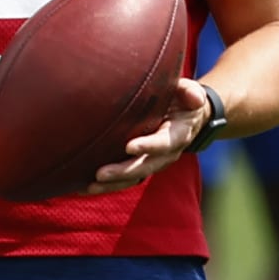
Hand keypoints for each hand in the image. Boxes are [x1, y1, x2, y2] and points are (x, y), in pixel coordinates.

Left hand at [87, 78, 206, 194]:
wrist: (189, 118)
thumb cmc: (182, 99)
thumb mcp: (189, 92)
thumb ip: (191, 92)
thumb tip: (195, 97)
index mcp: (179, 134)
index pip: (165, 143)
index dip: (149, 146)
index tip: (130, 147)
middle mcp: (167, 153)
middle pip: (146, 166)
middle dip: (124, 171)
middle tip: (101, 173)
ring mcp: (154, 161)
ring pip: (134, 177)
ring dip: (113, 184)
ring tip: (89, 186)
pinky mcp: (141, 165)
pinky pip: (125, 179)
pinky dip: (107, 184)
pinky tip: (83, 187)